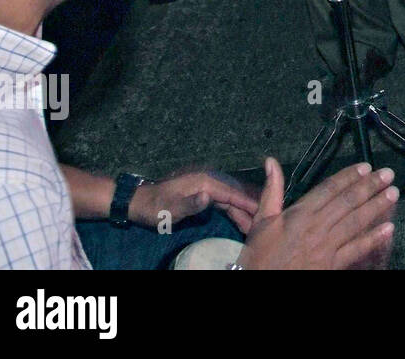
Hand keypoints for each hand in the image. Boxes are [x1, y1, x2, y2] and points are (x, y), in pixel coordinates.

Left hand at [129, 171, 260, 232]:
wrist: (139, 202)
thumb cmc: (155, 206)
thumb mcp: (170, 208)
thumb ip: (190, 203)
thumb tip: (209, 197)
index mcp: (204, 182)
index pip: (231, 192)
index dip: (247, 202)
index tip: (263, 210)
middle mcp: (208, 181)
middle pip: (234, 194)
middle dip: (249, 206)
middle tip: (264, 220)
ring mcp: (206, 187)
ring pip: (230, 198)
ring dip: (243, 210)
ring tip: (256, 222)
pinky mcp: (203, 194)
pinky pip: (224, 202)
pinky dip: (234, 209)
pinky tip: (241, 217)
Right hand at [238, 158, 397, 269]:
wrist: (260, 282)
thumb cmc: (259, 256)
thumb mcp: (261, 221)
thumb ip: (271, 190)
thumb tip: (271, 162)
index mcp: (300, 213)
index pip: (329, 188)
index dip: (349, 176)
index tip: (366, 167)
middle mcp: (316, 226)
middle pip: (348, 202)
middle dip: (370, 186)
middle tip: (388, 174)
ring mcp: (326, 246)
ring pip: (356, 222)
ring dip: (376, 206)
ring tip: (393, 193)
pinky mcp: (332, 264)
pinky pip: (356, 249)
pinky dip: (373, 238)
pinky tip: (389, 229)